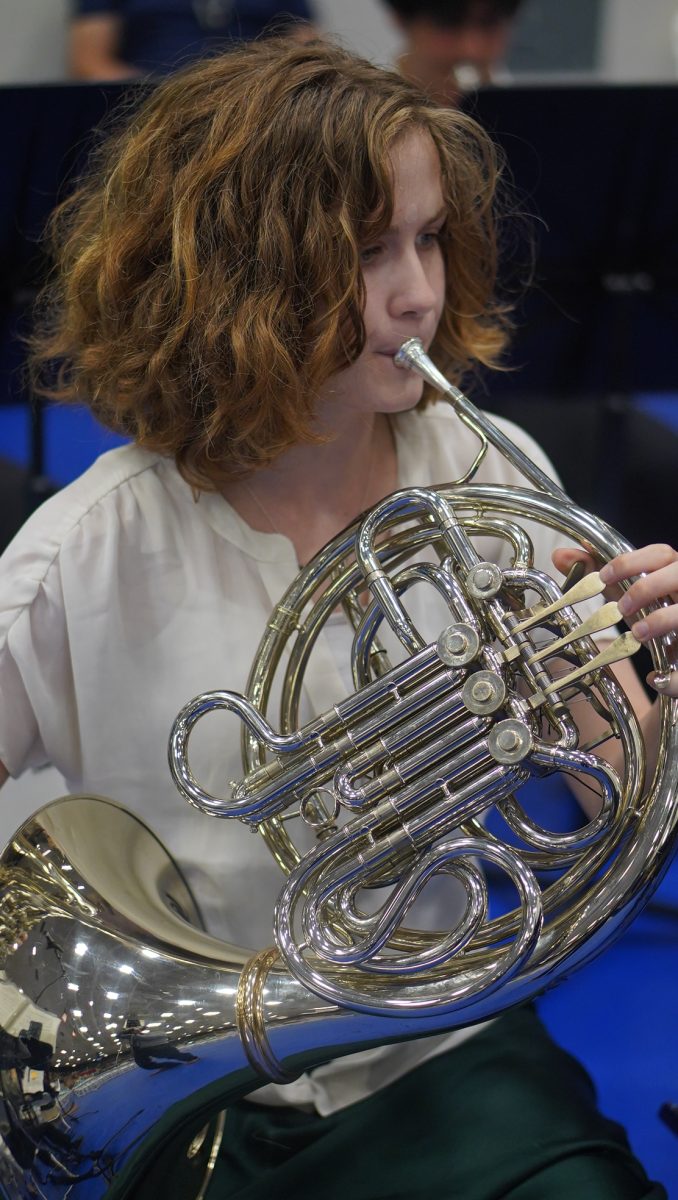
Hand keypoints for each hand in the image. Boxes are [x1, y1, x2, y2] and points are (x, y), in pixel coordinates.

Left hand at [553, 543, 677, 696]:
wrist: (677, 657)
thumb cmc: (654, 614)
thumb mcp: (627, 593)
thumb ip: (597, 572)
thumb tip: (561, 556)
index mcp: (673, 571)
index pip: (660, 553)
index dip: (631, 562)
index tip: (603, 576)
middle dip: (646, 587)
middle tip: (621, 607)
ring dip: (661, 619)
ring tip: (637, 633)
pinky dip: (674, 677)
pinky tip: (656, 678)